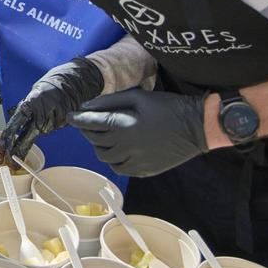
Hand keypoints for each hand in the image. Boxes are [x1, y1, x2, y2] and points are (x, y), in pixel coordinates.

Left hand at [2, 56, 103, 161]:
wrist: (76, 81)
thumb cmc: (54, 83)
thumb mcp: (35, 91)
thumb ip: (26, 106)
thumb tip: (14, 114)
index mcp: (32, 102)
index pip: (17, 122)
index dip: (10, 134)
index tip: (4, 144)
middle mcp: (43, 113)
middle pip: (29, 134)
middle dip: (20, 147)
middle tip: (12, 157)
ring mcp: (54, 119)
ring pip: (41, 131)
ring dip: (39, 128)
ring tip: (45, 114)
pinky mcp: (63, 123)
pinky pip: (52, 127)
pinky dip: (50, 124)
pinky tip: (54, 114)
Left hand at [68, 88, 207, 176]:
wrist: (197, 127)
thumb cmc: (168, 107)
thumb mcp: (138, 97)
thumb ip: (110, 101)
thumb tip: (87, 106)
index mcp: (124, 126)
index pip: (91, 124)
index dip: (78, 119)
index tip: (70, 116)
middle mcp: (126, 147)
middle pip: (95, 141)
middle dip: (88, 130)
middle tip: (88, 122)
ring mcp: (135, 161)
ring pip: (104, 157)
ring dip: (99, 146)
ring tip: (103, 135)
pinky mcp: (144, 171)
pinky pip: (119, 168)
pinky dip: (113, 159)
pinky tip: (117, 149)